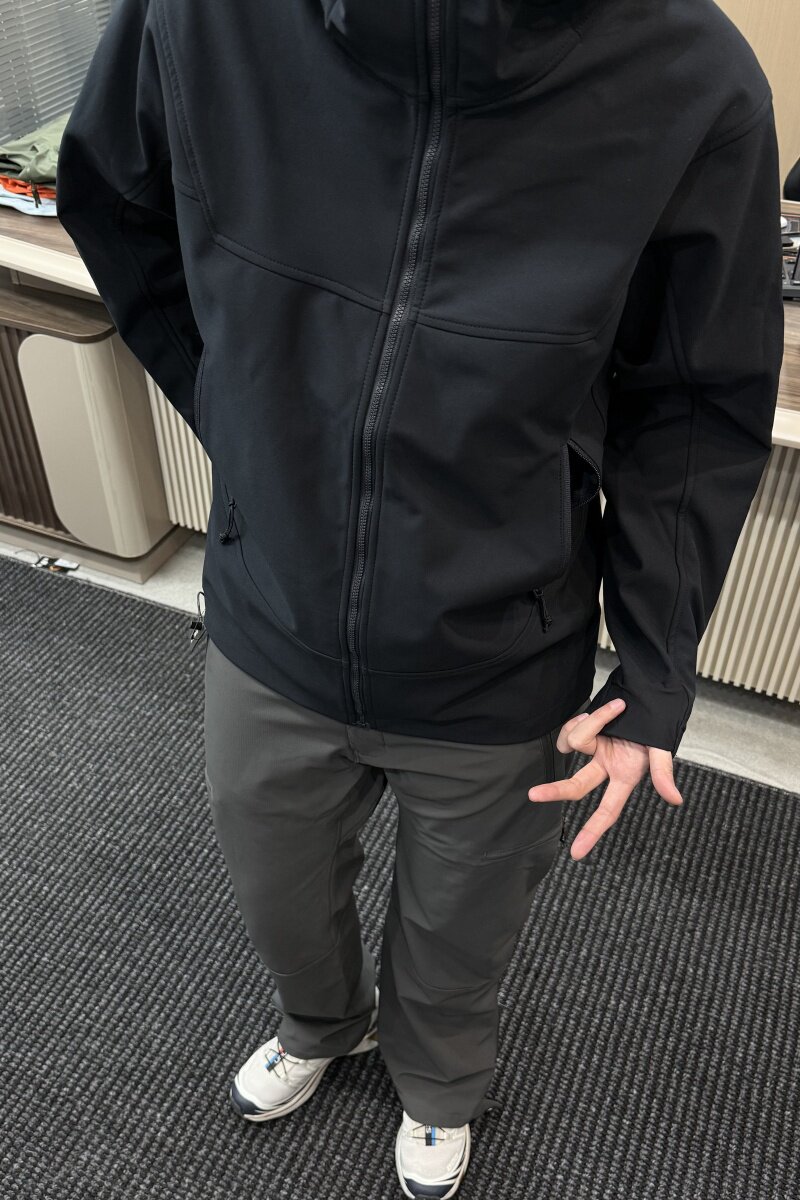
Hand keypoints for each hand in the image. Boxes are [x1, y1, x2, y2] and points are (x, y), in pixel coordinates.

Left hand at [527, 697, 683, 860]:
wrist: (652, 692)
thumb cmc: (660, 723)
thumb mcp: (661, 749)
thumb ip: (663, 774)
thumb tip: (675, 800)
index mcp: (625, 777)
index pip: (607, 811)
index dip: (593, 831)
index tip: (576, 852)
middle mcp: (606, 766)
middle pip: (576, 785)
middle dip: (555, 790)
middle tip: (532, 794)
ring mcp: (594, 748)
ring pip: (574, 745)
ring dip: (592, 723)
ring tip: (616, 709)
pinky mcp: (585, 730)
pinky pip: (571, 729)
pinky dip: (586, 717)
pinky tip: (607, 708)